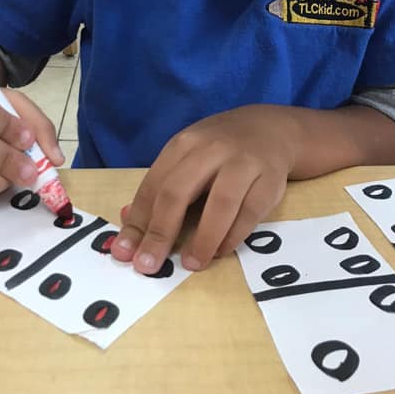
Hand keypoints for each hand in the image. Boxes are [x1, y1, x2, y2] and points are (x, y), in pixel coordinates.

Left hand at [111, 106, 296, 273]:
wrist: (270, 129)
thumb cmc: (220, 150)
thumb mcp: (187, 156)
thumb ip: (161, 186)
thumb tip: (128, 222)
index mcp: (184, 145)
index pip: (154, 186)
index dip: (137, 222)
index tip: (124, 253)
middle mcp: (211, 150)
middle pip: (179, 192)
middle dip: (160, 233)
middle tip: (148, 265)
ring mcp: (243, 163)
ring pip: (220, 204)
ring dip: (202, 239)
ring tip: (190, 264)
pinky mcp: (269, 180)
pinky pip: (249, 213)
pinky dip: (233, 236)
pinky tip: (219, 252)